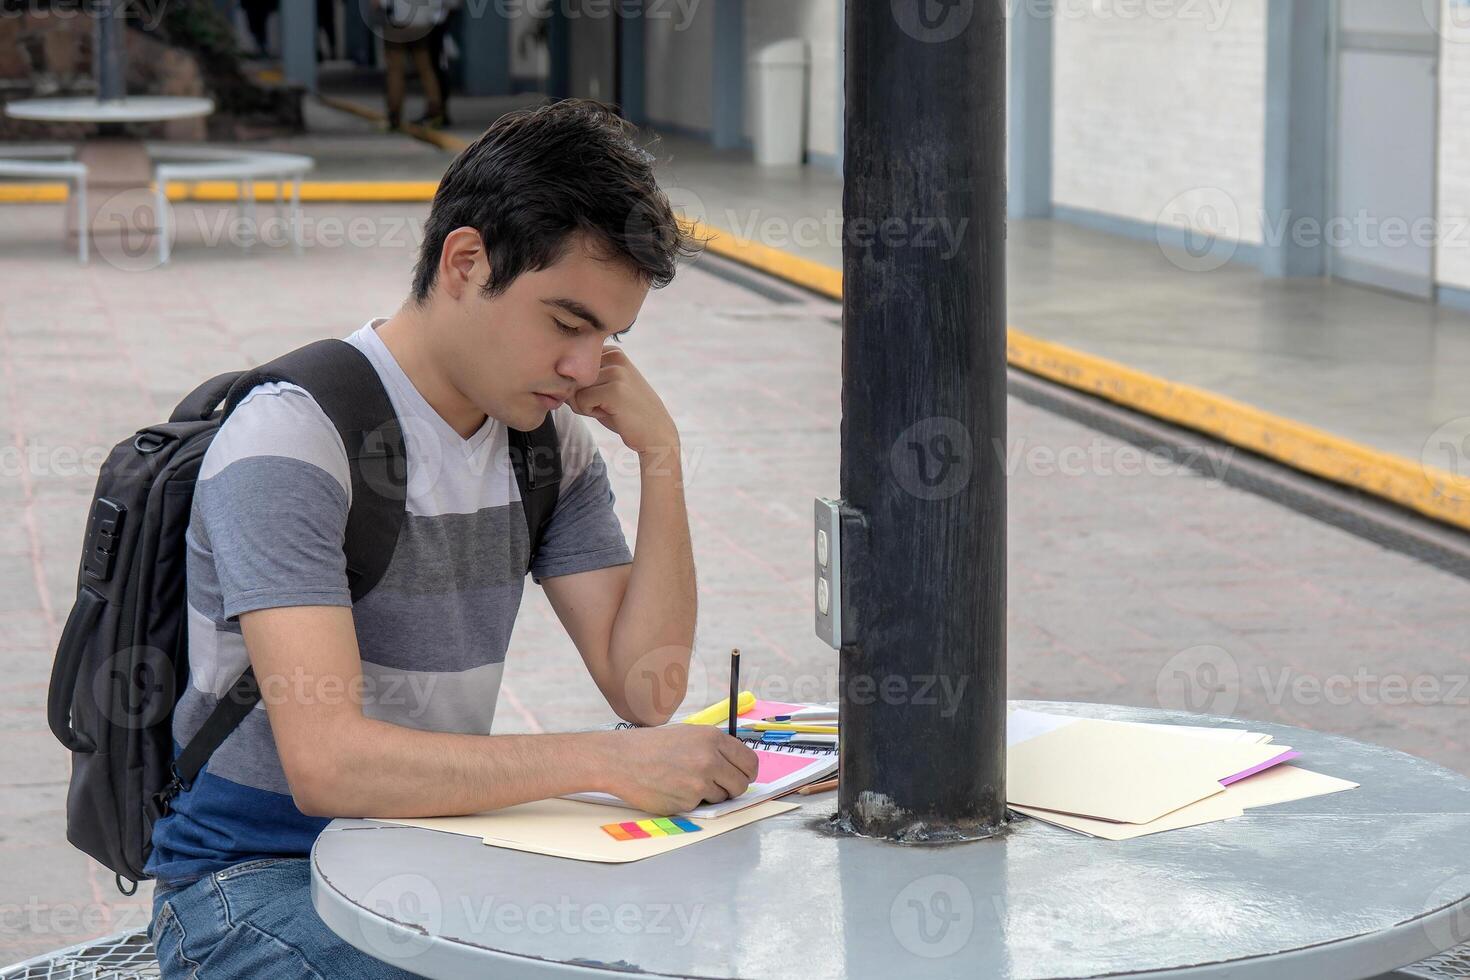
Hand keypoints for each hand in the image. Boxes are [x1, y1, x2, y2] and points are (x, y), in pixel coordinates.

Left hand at [570, 348, 678, 455]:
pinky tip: (612, 413)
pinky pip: (581, 402)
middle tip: (607, 405)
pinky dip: (590, 413)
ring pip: (575, 390)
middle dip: (582, 397)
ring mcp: (617, 372)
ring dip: (586, 406)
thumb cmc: (625, 413)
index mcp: (613, 352)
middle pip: (573, 378)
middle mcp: (616, 356)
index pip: (574, 367)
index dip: (582, 387)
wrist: (655, 433)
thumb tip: (553, 379)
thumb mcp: (604, 388)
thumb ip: (581, 378)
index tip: (605, 395)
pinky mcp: (615, 389)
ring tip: (610, 408)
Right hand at [602, 726, 758, 815]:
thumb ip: (714, 747)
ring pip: (722, 797)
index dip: (748, 772)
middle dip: (732, 787)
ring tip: (686, 781)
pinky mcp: (687, 803)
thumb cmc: (651, 745)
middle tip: (718, 784)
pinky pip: (700, 806)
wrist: (621, 759)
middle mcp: (709, 760)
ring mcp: (698, 783)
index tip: (743, 776)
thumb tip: (737, 764)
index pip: (749, 762)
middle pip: (741, 784)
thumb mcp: (688, 733)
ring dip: (710, 794)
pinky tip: (673, 788)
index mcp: (712, 738)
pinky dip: (691, 801)